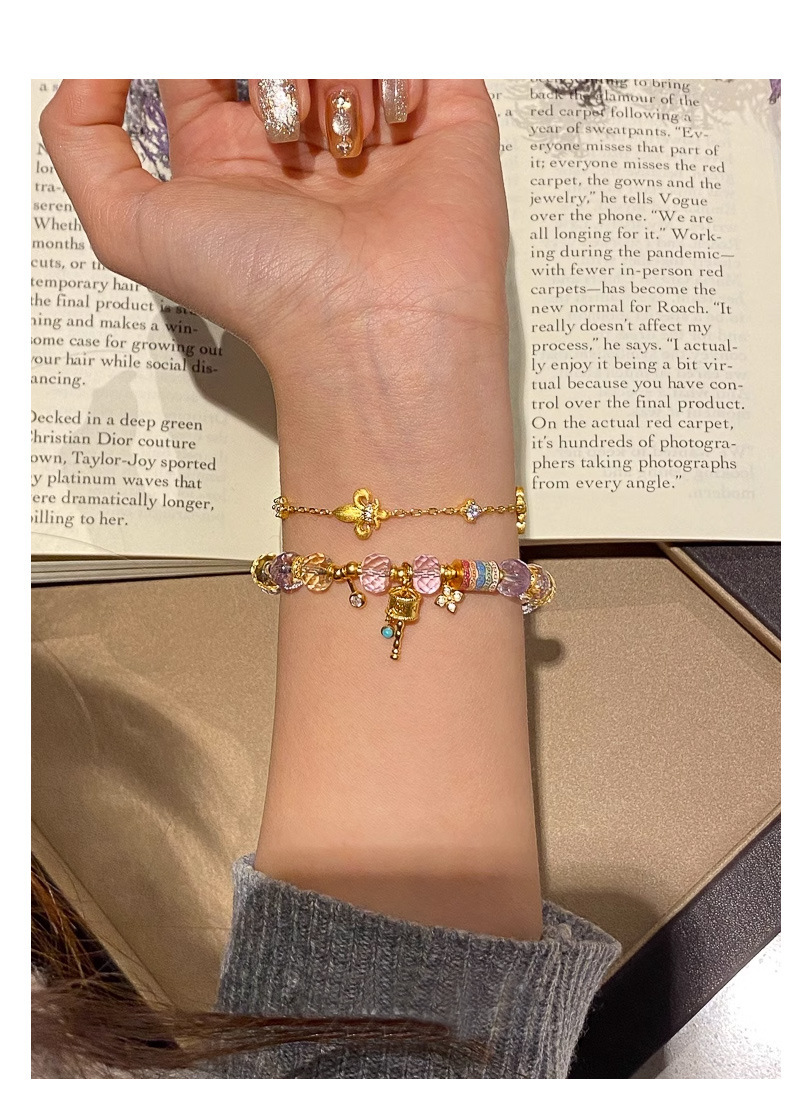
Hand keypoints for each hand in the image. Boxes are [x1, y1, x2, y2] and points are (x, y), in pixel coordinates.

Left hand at [39, 80, 508, 404]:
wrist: (370, 328)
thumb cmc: (264, 291)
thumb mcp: (128, 227)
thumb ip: (79, 137)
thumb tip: (94, 65)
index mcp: (232, 158)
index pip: (207, 59)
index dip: (205, 47)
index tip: (214, 73)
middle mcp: (302, 146)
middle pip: (275, 40)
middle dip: (269, 63)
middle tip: (281, 121)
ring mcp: (375, 131)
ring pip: (343, 37)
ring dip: (332, 75)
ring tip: (341, 148)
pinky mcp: (446, 121)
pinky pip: (422, 46)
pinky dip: (398, 71)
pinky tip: (388, 133)